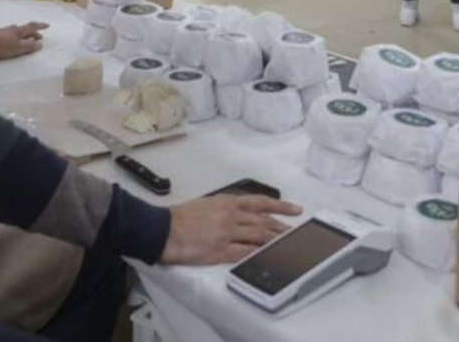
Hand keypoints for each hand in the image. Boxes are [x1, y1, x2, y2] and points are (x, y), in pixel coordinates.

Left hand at [0, 22, 47, 59]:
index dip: (40, 26)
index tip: (47, 26)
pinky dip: (17, 38)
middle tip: (39, 38)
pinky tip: (14, 43)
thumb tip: (40, 44)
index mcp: (18, 31)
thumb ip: (29, 46)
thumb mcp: (18, 49)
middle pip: (25, 29)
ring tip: (27, 41)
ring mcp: (5, 31)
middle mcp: (12, 28)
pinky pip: (12, 35)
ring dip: (25, 36)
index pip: (32, 26)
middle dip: (33, 33)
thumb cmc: (2, 47)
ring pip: (18, 32)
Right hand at [162, 195, 302, 264]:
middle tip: (295, 233)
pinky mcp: (219, 250)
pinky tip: (267, 257)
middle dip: (281, 228)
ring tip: (287, 246)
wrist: (163, 229)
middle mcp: (230, 216)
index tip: (295, 210)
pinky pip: (245, 253)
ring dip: (274, 241)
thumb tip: (242, 213)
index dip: (281, 206)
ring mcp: (226, 233)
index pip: (260, 202)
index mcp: (227, 202)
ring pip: (258, 236)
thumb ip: (226, 208)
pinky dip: (258, 254)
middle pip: (263, 222)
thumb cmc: (180, 217)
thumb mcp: (207, 204)